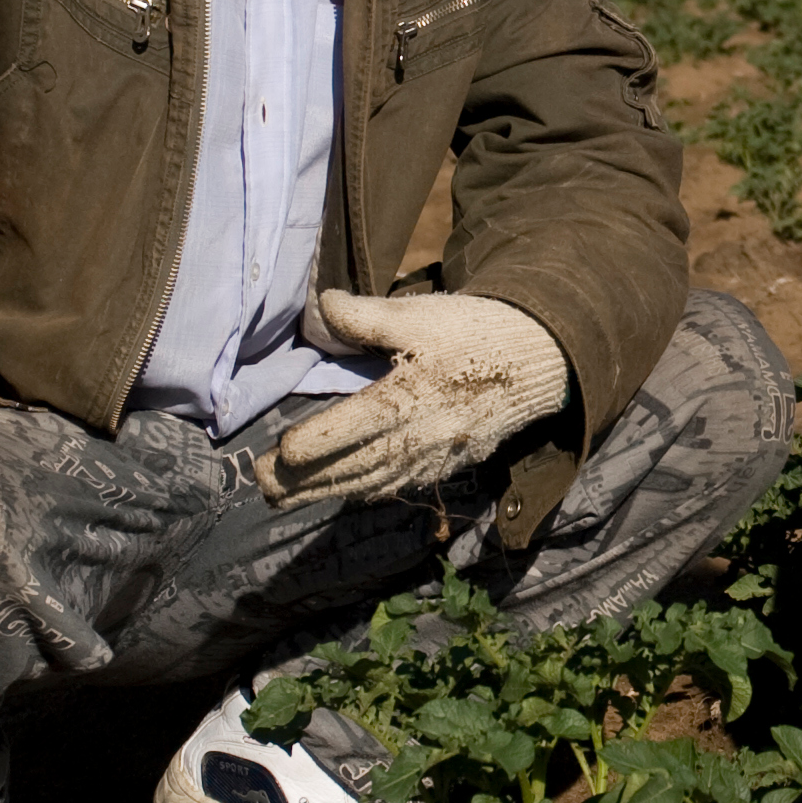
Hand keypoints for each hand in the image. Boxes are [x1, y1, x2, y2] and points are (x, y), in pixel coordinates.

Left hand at [254, 289, 573, 507]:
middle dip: (304, 480)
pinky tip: (339, 492)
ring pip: (368, 483)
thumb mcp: (419, 314)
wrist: (539, 362)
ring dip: (324, 493)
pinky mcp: (445, 465)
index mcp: (407, 398)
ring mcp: (432, 458)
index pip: (351, 429)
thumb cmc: (475, 332)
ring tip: (283, 496)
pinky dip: (361, 492)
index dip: (314, 443)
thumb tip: (320, 305)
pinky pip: (395, 486)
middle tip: (262, 484)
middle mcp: (417, 438)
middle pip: (351, 467)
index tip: (283, 450)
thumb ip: (365, 316)